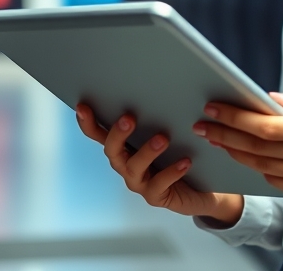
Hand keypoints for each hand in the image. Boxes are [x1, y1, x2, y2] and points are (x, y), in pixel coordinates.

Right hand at [75, 104, 243, 224]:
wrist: (199, 188)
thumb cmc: (179, 154)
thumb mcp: (167, 132)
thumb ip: (156, 116)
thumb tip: (157, 86)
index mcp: (124, 147)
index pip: (99, 134)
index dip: (88, 123)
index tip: (83, 106)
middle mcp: (126, 164)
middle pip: (112, 151)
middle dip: (118, 134)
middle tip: (129, 118)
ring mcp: (139, 182)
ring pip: (134, 168)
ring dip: (147, 152)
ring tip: (163, 139)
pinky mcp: (156, 195)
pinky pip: (159, 185)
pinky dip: (172, 172)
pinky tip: (185, 161)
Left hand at [193, 89, 282, 200]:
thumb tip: (268, 99)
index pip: (266, 126)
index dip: (237, 118)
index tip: (214, 108)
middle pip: (257, 147)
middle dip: (225, 133)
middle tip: (203, 124)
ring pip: (259, 164)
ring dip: (233, 150)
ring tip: (215, 137)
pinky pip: (271, 178)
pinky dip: (252, 165)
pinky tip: (239, 152)